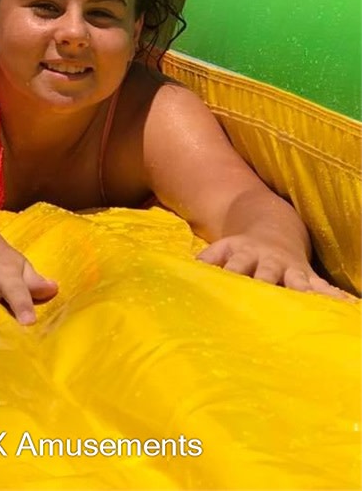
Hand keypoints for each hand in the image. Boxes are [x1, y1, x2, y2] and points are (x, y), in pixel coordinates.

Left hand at [197, 234, 352, 299]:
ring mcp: (290, 270)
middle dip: (267, 285)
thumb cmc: (242, 251)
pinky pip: (323, 288)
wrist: (273, 232)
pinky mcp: (307, 277)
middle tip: (266, 299)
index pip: (236, 268)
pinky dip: (334, 297)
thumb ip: (207, 258)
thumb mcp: (222, 248)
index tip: (228, 289)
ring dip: (301, 291)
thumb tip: (191, 269)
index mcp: (244, 256)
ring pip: (297, 282)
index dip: (233, 276)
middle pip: (267, 275)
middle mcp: (269, 263)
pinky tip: (349, 306)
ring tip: (310, 305)